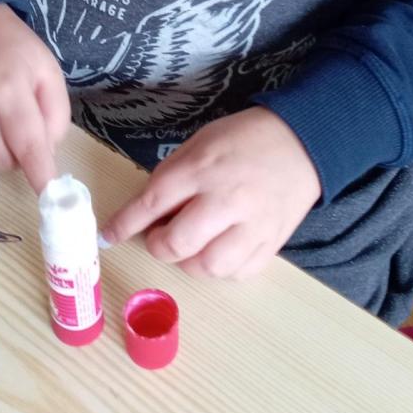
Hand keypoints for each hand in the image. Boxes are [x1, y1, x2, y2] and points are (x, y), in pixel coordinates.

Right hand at [0, 5, 69, 192]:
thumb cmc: (11, 49)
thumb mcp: (47, 71)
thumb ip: (56, 115)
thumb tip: (46, 157)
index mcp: (8, 90)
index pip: (28, 146)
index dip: (40, 175)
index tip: (50, 198)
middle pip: (5, 160)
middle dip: (18, 151)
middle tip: (16, 121)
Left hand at [101, 108, 321, 280]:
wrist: (303, 143)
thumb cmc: (244, 139)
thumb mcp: (200, 143)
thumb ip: (173, 176)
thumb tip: (147, 212)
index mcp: (202, 168)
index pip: (152, 202)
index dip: (125, 224)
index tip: (108, 236)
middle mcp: (226, 200)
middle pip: (177, 243)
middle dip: (158, 245)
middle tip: (159, 236)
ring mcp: (252, 225)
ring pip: (208, 267)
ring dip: (189, 262)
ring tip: (190, 246)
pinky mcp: (272, 243)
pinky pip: (238, 273)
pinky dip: (221, 269)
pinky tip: (218, 251)